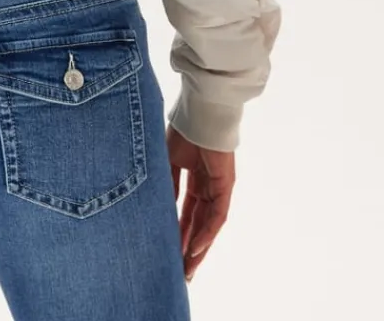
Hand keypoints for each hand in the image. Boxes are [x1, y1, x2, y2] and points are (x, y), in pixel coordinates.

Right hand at [166, 123, 234, 281]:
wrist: (199, 112)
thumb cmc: (182, 130)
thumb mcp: (166, 162)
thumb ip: (166, 186)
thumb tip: (158, 210)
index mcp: (194, 179)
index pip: (186, 213)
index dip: (178, 232)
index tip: (168, 251)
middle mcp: (207, 186)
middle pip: (198, 224)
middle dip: (189, 248)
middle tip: (180, 270)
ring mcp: (218, 187)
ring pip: (209, 225)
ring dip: (198, 247)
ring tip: (187, 268)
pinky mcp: (226, 186)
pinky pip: (217, 215)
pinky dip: (206, 232)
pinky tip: (195, 247)